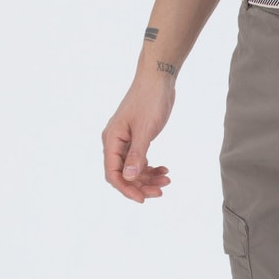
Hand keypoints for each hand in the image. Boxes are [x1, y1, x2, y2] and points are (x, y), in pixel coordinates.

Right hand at [102, 81, 174, 202]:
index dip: (126, 188)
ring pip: (133, 168)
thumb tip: (129, 177)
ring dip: (148, 177)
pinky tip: (165, 169)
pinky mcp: (136, 138)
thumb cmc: (150, 100)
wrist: (158, 79)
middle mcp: (115, 142)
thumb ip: (137, 154)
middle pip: (123, 174)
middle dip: (140, 185)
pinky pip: (140, 159)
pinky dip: (151, 167)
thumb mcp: (145, 129)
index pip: (113, 173)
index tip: (143, 199)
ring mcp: (125, 140)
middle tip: (161, 192)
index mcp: (112, 140)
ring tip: (167, 180)